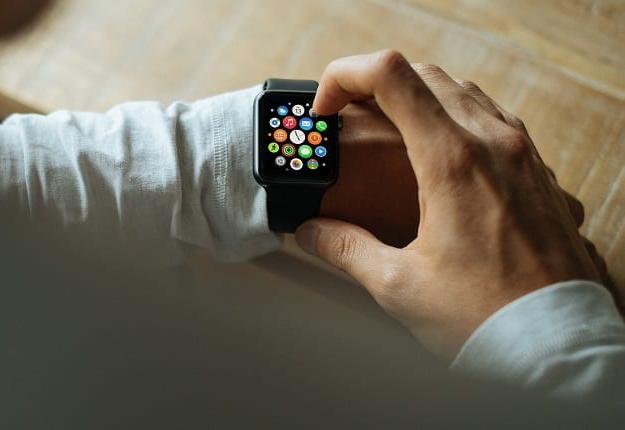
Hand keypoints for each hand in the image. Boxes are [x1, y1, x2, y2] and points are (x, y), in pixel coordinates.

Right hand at [295, 51, 602, 359]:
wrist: (555, 342)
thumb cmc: (484, 316)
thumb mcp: (398, 286)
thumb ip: (346, 249)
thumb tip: (311, 233)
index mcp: (452, 160)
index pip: (391, 76)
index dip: (344, 78)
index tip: (327, 110)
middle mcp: (493, 143)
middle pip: (425, 75)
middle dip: (375, 85)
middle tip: (348, 118)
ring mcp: (523, 154)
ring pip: (463, 92)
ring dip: (418, 98)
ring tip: (389, 134)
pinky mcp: (539, 172)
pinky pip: (494, 119)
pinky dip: (455, 119)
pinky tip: (440, 157)